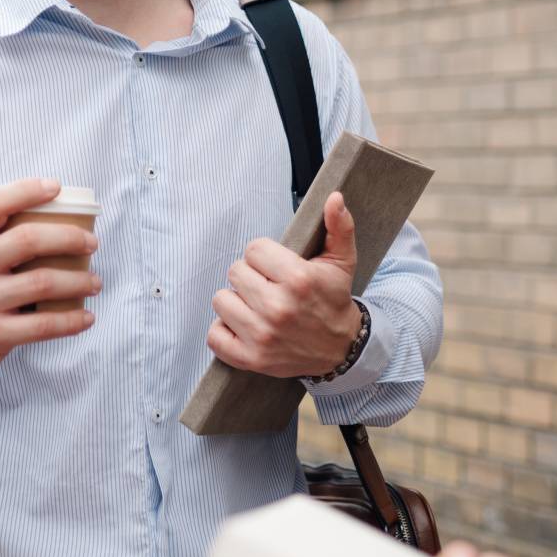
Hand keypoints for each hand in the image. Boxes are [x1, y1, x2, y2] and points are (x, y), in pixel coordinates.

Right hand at [0, 178, 99, 388]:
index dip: (26, 190)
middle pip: (28, 240)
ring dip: (79, 281)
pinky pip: (42, 325)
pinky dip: (71, 320)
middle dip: (70, 238)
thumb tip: (56, 219)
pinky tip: (86, 317)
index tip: (57, 188)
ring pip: (43, 282)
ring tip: (95, 282)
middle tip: (92, 243)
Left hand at [208, 191, 359, 377]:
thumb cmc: (334, 300)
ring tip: (256, 305)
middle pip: (235, 272)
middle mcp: (278, 308)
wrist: (340, 348)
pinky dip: (224, 330)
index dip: (264, 255)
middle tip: (268, 286)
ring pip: (221, 299)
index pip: (253, 249)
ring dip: (236, 301)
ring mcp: (262, 335)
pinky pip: (214, 335)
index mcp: (298, 279)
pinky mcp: (251, 358)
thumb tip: (334, 198)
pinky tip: (244, 325)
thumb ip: (339, 226)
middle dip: (250, 276)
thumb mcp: (342, 260)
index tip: (276, 266)